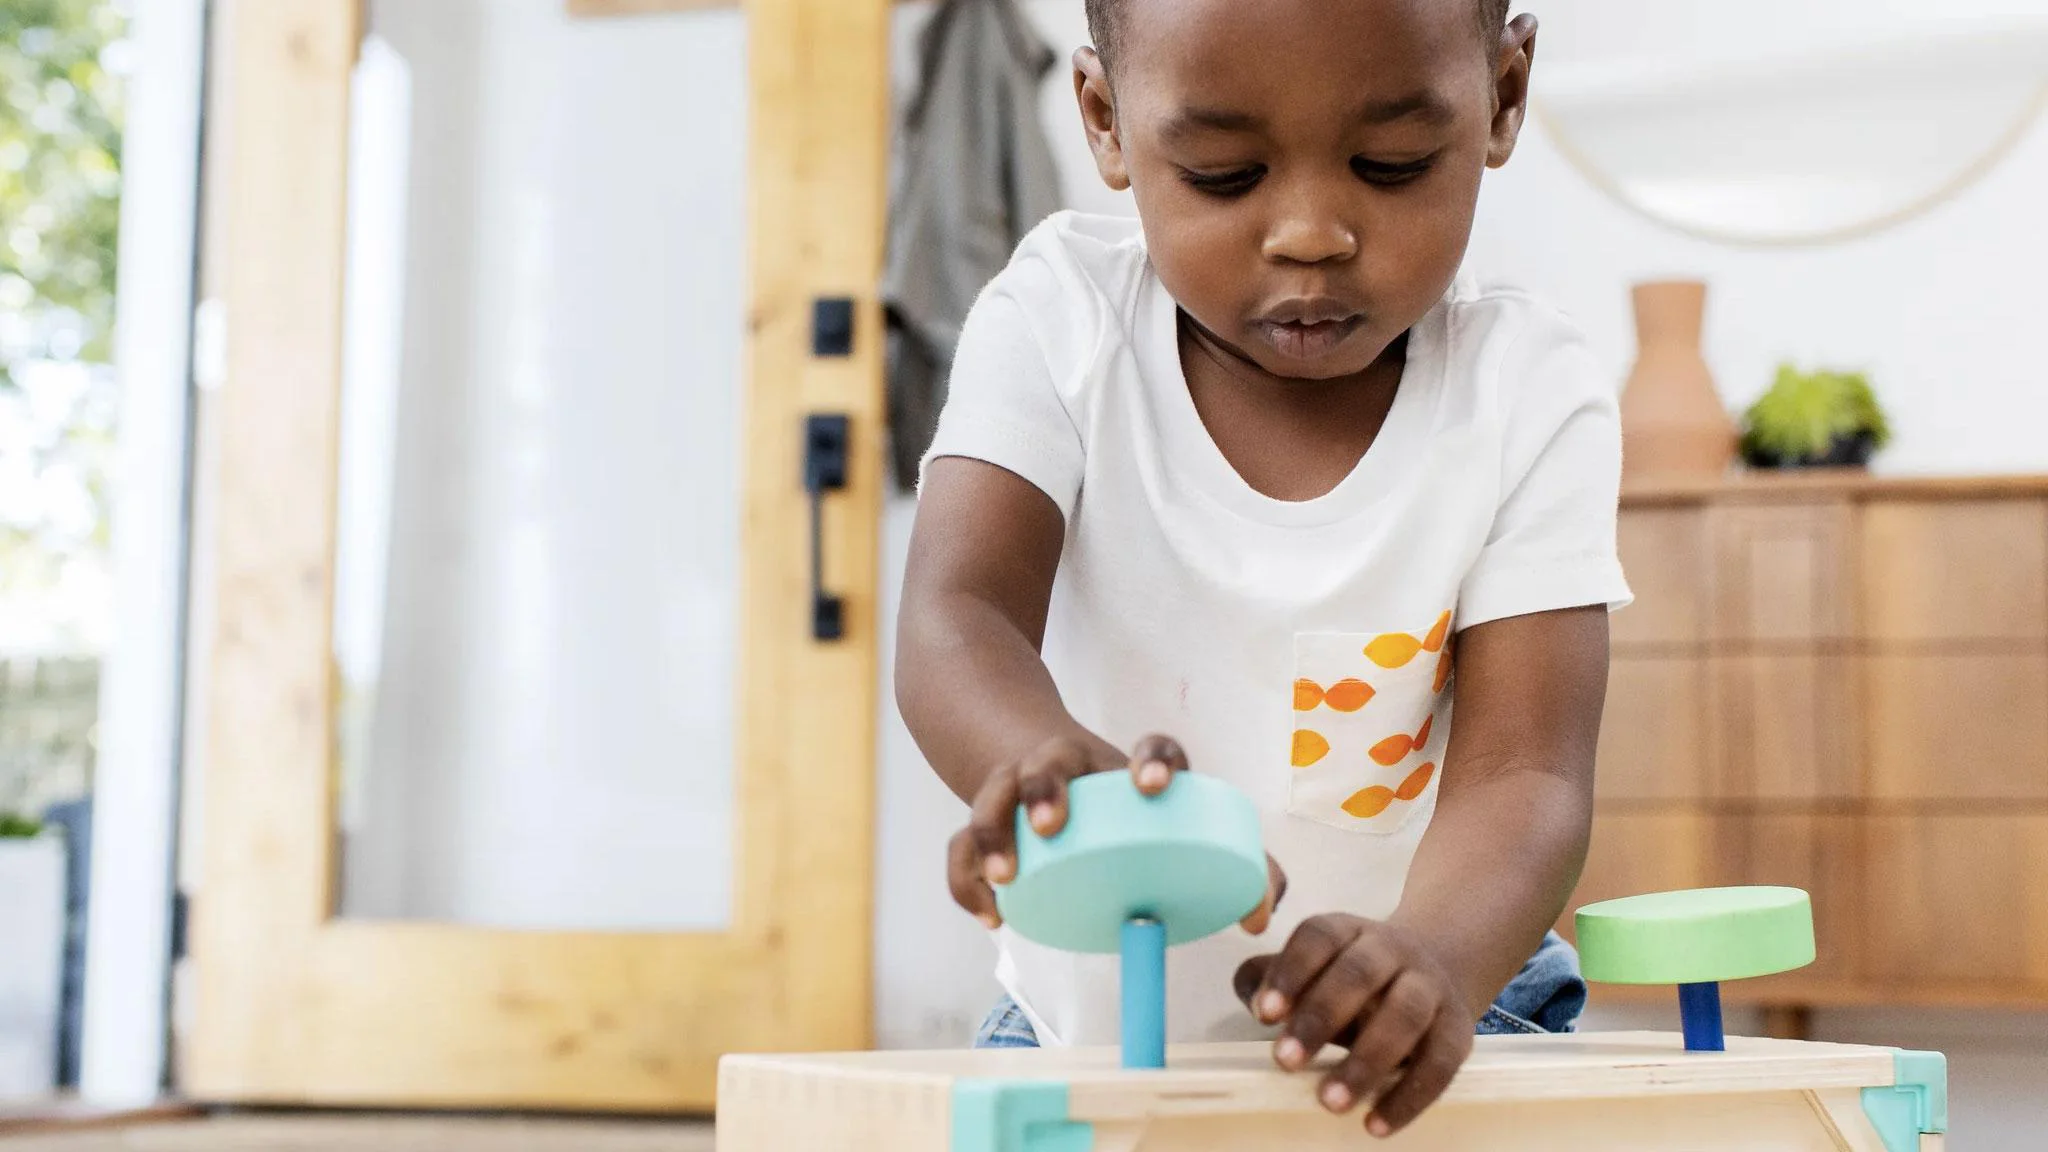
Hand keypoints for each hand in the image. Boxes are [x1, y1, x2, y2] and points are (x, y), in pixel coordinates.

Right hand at [946, 733, 1284, 934]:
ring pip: (994, 793)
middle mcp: (1068, 766)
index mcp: (1125, 767)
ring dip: (993, 832)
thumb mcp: (1176, 825)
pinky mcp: (984, 815)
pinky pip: (961, 842)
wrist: (1042, 769)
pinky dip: (966, 879)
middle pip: (1051, 760)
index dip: (1153, 760)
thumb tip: (1261, 918)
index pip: (1150, 747)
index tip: (1153, 785)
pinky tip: (990, 915)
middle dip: (1046, 788)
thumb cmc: (1125, 813)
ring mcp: (1018, 786)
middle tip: (1051, 825)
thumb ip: (1237, 869)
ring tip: (1005, 878)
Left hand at [1233, 916, 1473, 1138]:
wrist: (1440, 970)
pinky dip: (1408, 1097)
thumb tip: (1256, 1002)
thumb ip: (1272, 979)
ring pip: (1405, 1016)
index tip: (1265, 1014)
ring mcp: (1431, 988)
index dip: (1292, 971)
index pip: (1319, 936)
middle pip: (1359, 972)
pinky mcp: (1458, 1031)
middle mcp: (1393, 950)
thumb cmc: (1355, 981)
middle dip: (1320, 1016)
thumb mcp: (1314, 970)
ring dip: (1366, 1061)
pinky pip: (1439, 1064)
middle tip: (1285, 1062)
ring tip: (1330, 1102)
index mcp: (1349, 931)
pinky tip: (1375, 1125)